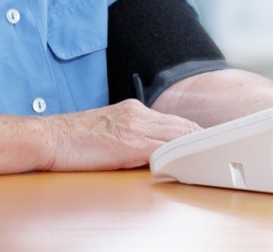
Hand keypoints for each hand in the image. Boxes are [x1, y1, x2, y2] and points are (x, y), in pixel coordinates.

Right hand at [43, 99, 202, 171]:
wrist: (50, 137)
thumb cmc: (73, 140)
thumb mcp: (107, 131)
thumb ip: (130, 135)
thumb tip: (148, 152)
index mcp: (133, 110)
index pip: (174, 121)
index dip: (193, 133)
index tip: (208, 143)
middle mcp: (138, 113)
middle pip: (182, 125)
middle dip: (202, 138)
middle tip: (222, 149)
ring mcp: (135, 126)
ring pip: (178, 134)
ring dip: (196, 146)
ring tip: (213, 156)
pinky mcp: (130, 143)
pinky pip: (164, 149)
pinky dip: (180, 155)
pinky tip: (190, 163)